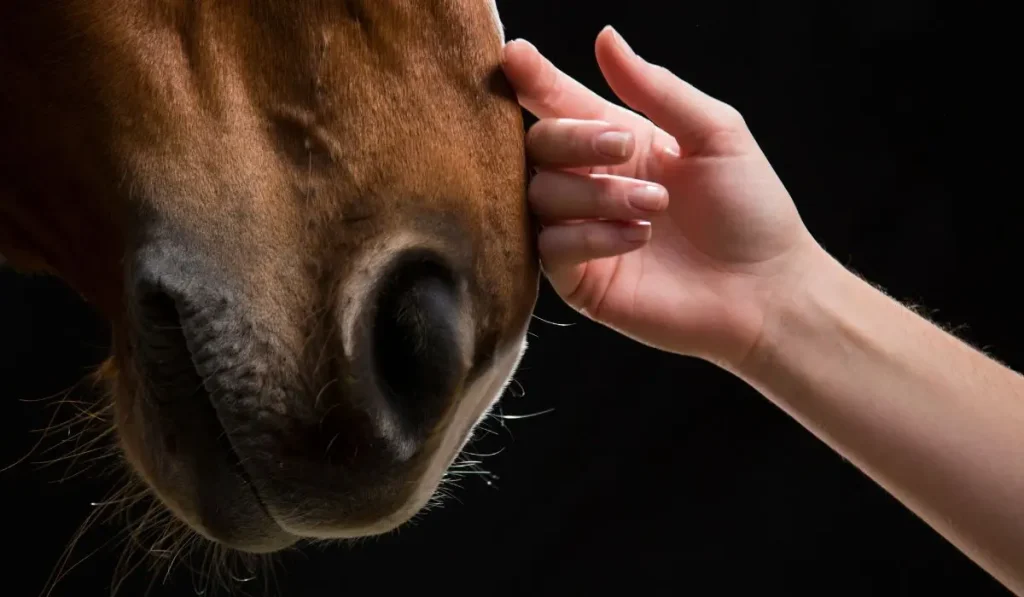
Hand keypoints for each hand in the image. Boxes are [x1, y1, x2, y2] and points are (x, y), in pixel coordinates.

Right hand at [501, 26, 823, 368]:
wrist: (766, 290)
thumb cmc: (750, 210)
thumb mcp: (716, 134)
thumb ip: (657, 89)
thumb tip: (605, 37)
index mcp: (620, 142)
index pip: (562, 104)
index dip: (535, 79)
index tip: (515, 55)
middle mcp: (593, 182)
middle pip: (539, 145)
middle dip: (574, 138)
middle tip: (623, 146)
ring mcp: (581, 232)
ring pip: (541, 194)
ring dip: (596, 193)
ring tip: (654, 206)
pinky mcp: (579, 280)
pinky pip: (551, 247)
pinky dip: (589, 235)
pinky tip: (636, 239)